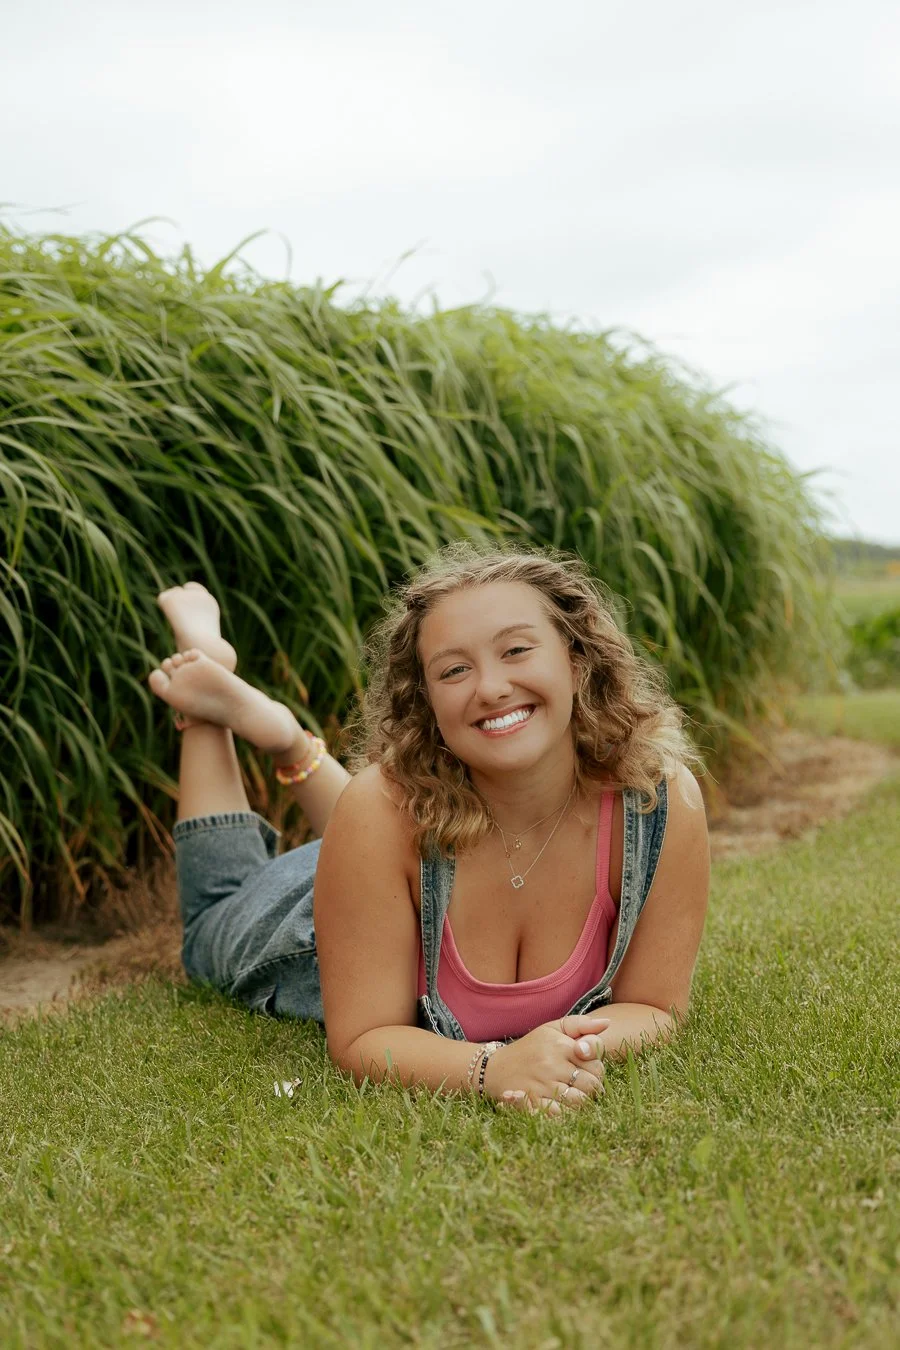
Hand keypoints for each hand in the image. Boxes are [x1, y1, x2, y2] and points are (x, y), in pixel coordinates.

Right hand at [484, 1015, 608, 1114]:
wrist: (495, 1068)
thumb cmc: (530, 1048)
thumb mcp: (552, 1029)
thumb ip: (580, 1025)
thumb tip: (607, 1023)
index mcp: (560, 1045)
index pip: (596, 1064)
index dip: (597, 1071)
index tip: (588, 1071)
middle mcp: (551, 1064)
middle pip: (592, 1085)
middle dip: (592, 1089)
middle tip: (583, 1087)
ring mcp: (542, 1085)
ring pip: (580, 1102)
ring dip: (581, 1103)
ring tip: (574, 1097)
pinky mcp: (532, 1102)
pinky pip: (561, 1114)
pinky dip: (566, 1113)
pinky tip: (561, 1106)